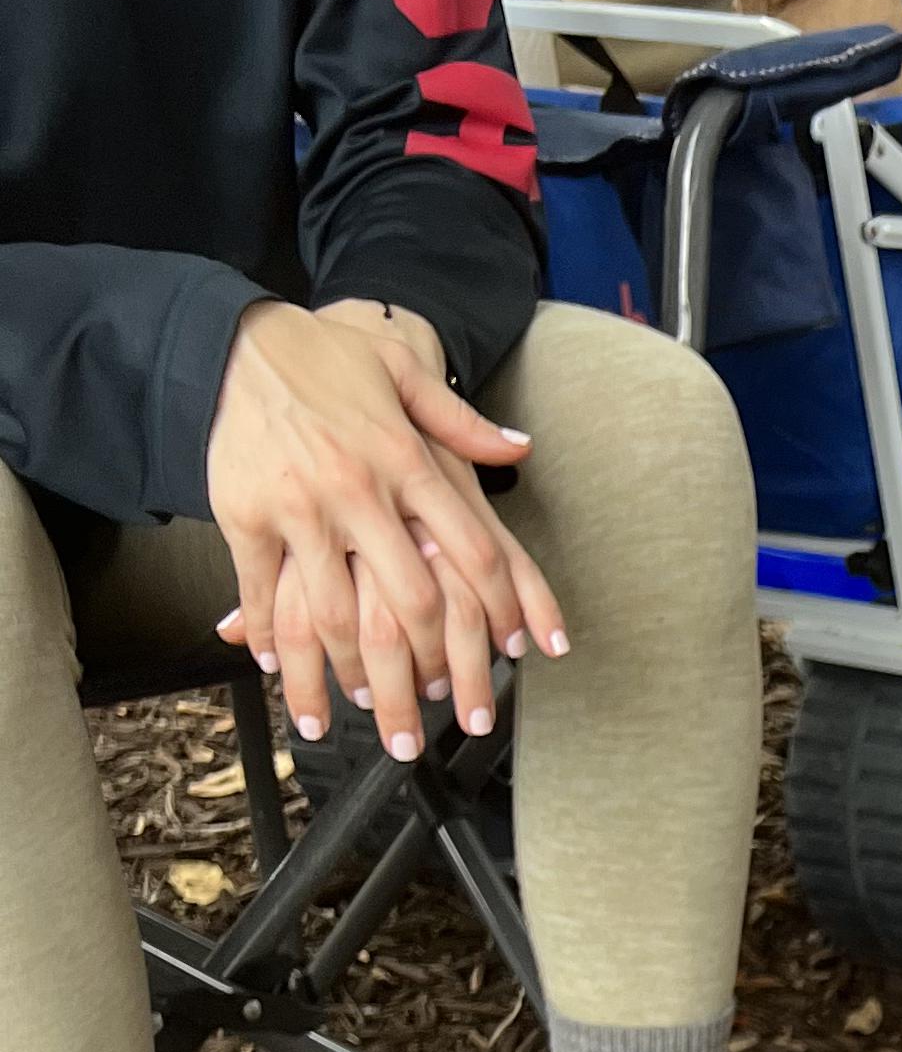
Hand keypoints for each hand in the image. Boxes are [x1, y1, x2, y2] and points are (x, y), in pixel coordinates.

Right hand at [207, 298, 566, 757]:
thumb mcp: (403, 373)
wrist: (231, 342)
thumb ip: (462, 423)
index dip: (502, 611)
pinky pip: (264, 592)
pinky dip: (271, 635)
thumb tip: (519, 450)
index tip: (512, 653)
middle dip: (431, 669)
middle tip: (438, 709)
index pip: (475, 551)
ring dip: (352, 672)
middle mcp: (360, 491)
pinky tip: (280, 665)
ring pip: (337, 615)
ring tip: (361, 703)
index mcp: (408, 461)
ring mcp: (302, 509)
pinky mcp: (246, 518)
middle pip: (413, 603)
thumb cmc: (324, 359)